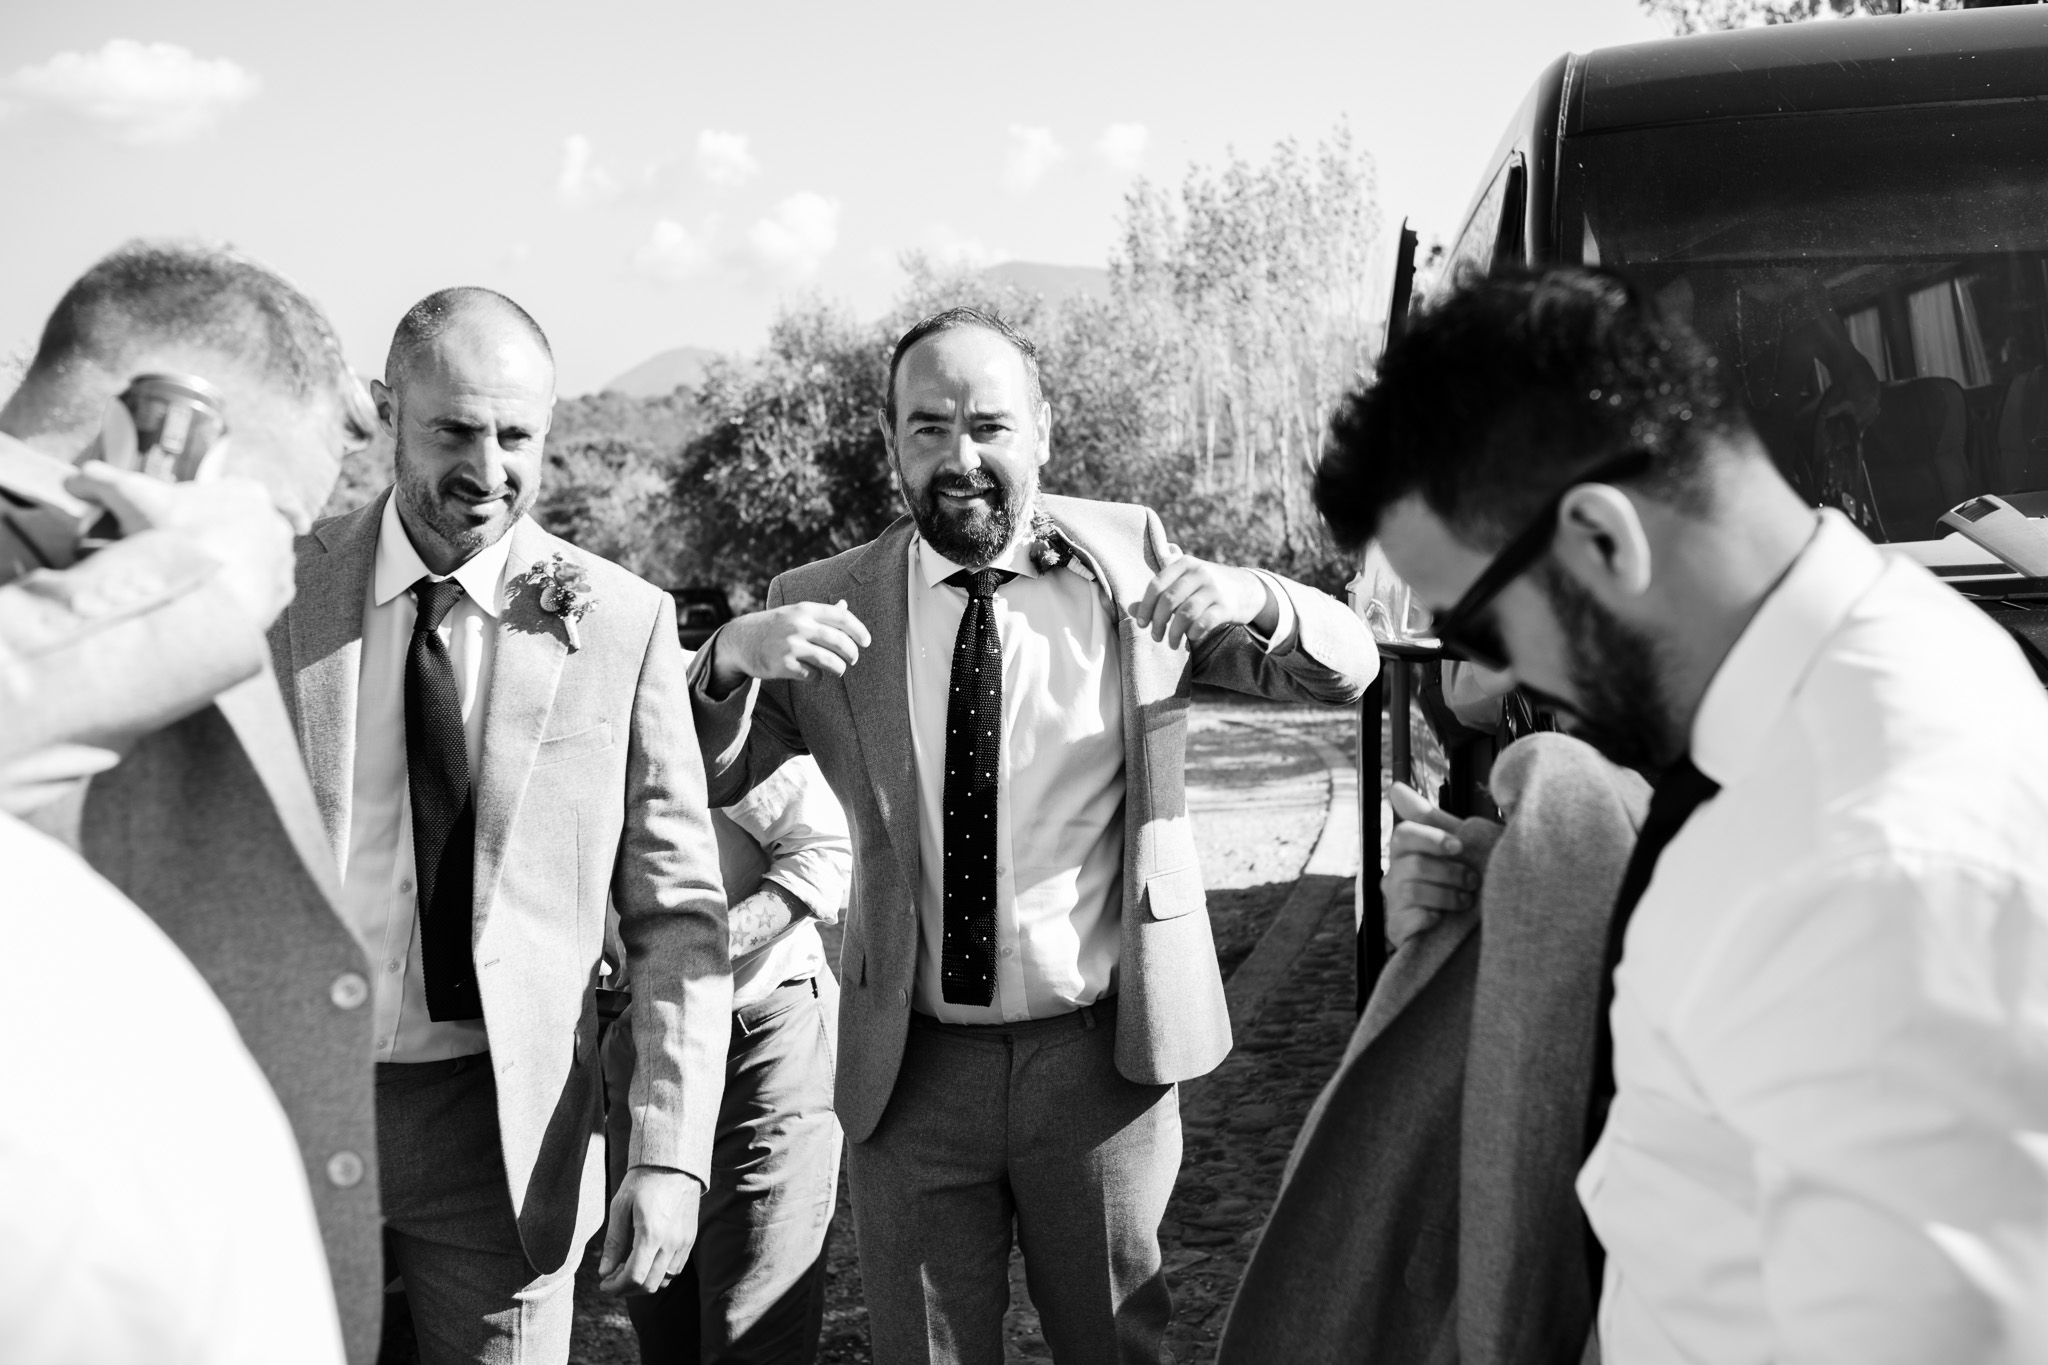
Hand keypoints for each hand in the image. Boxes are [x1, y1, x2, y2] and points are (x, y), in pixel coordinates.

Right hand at [64, 460, 295, 628]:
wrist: (203, 593)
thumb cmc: (173, 537)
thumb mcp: (131, 498)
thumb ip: (103, 483)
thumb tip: (75, 479)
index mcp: (247, 492)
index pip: (237, 493)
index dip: (211, 507)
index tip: (194, 522)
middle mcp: (274, 523)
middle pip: (246, 528)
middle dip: (223, 539)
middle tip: (194, 553)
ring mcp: (283, 559)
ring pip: (258, 559)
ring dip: (236, 567)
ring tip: (204, 580)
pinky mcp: (283, 592)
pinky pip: (264, 591)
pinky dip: (244, 595)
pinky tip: (222, 600)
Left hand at [598, 1165, 701, 1295]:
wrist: (675, 1164)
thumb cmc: (644, 1181)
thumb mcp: (620, 1207)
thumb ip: (613, 1242)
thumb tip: (604, 1271)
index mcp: (651, 1234)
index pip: (635, 1277)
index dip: (615, 1287)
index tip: (603, 1283)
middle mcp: (671, 1242)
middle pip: (649, 1285)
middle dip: (626, 1288)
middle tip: (612, 1278)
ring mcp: (684, 1242)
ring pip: (664, 1281)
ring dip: (643, 1283)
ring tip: (628, 1268)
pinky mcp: (690, 1239)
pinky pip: (676, 1269)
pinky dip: (658, 1274)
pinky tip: (646, 1261)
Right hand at [708, 600, 872, 694]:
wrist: (740, 640)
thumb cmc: (774, 626)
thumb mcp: (795, 613)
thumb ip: (820, 613)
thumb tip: (845, 605)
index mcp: (804, 610)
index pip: (841, 617)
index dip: (858, 630)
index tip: (866, 642)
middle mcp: (798, 625)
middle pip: (838, 641)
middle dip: (851, 652)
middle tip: (853, 659)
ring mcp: (790, 645)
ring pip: (829, 661)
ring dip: (838, 668)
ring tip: (838, 670)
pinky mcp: (781, 665)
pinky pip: (811, 675)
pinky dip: (816, 677)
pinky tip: (812, 674)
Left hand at [1136, 553, 1274, 648]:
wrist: (1248, 589)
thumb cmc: (1207, 588)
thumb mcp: (1185, 583)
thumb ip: (1160, 594)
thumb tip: (1131, 610)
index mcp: (1184, 564)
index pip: (1156, 585)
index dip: (1146, 607)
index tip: (1141, 624)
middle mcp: (1200, 572)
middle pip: (1169, 600)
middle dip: (1158, 622)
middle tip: (1156, 637)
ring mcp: (1215, 588)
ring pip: (1185, 613)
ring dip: (1174, 632)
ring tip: (1171, 643)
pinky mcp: (1228, 605)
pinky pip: (1205, 622)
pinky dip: (1193, 633)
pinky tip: (1190, 638)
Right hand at [1384, 782, 1499, 947]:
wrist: (1471, 925)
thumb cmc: (1461, 879)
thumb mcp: (1454, 846)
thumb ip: (1429, 818)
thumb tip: (1395, 788)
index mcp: (1405, 852)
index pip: (1403, 835)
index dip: (1431, 838)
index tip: (1459, 847)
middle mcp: (1393, 876)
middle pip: (1412, 865)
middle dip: (1449, 873)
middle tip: (1473, 881)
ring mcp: (1393, 903)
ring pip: (1412, 891)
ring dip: (1446, 896)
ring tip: (1466, 901)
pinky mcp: (1396, 930)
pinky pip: (1407, 921)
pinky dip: (1430, 918)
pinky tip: (1445, 919)